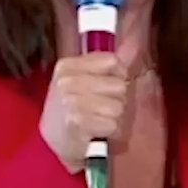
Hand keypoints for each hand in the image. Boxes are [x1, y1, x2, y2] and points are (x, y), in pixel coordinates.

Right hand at [40, 53, 128, 172]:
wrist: (52, 142)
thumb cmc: (70, 108)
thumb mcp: (80, 80)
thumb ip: (106, 64)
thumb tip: (135, 45)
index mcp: (67, 66)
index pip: (112, 61)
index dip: (119, 74)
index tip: (110, 86)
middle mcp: (67, 81)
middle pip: (118, 85)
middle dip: (116, 99)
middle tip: (101, 107)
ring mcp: (72, 102)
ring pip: (118, 106)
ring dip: (113, 117)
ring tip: (98, 119)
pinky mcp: (78, 123)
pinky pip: (113, 124)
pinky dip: (109, 131)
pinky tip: (97, 131)